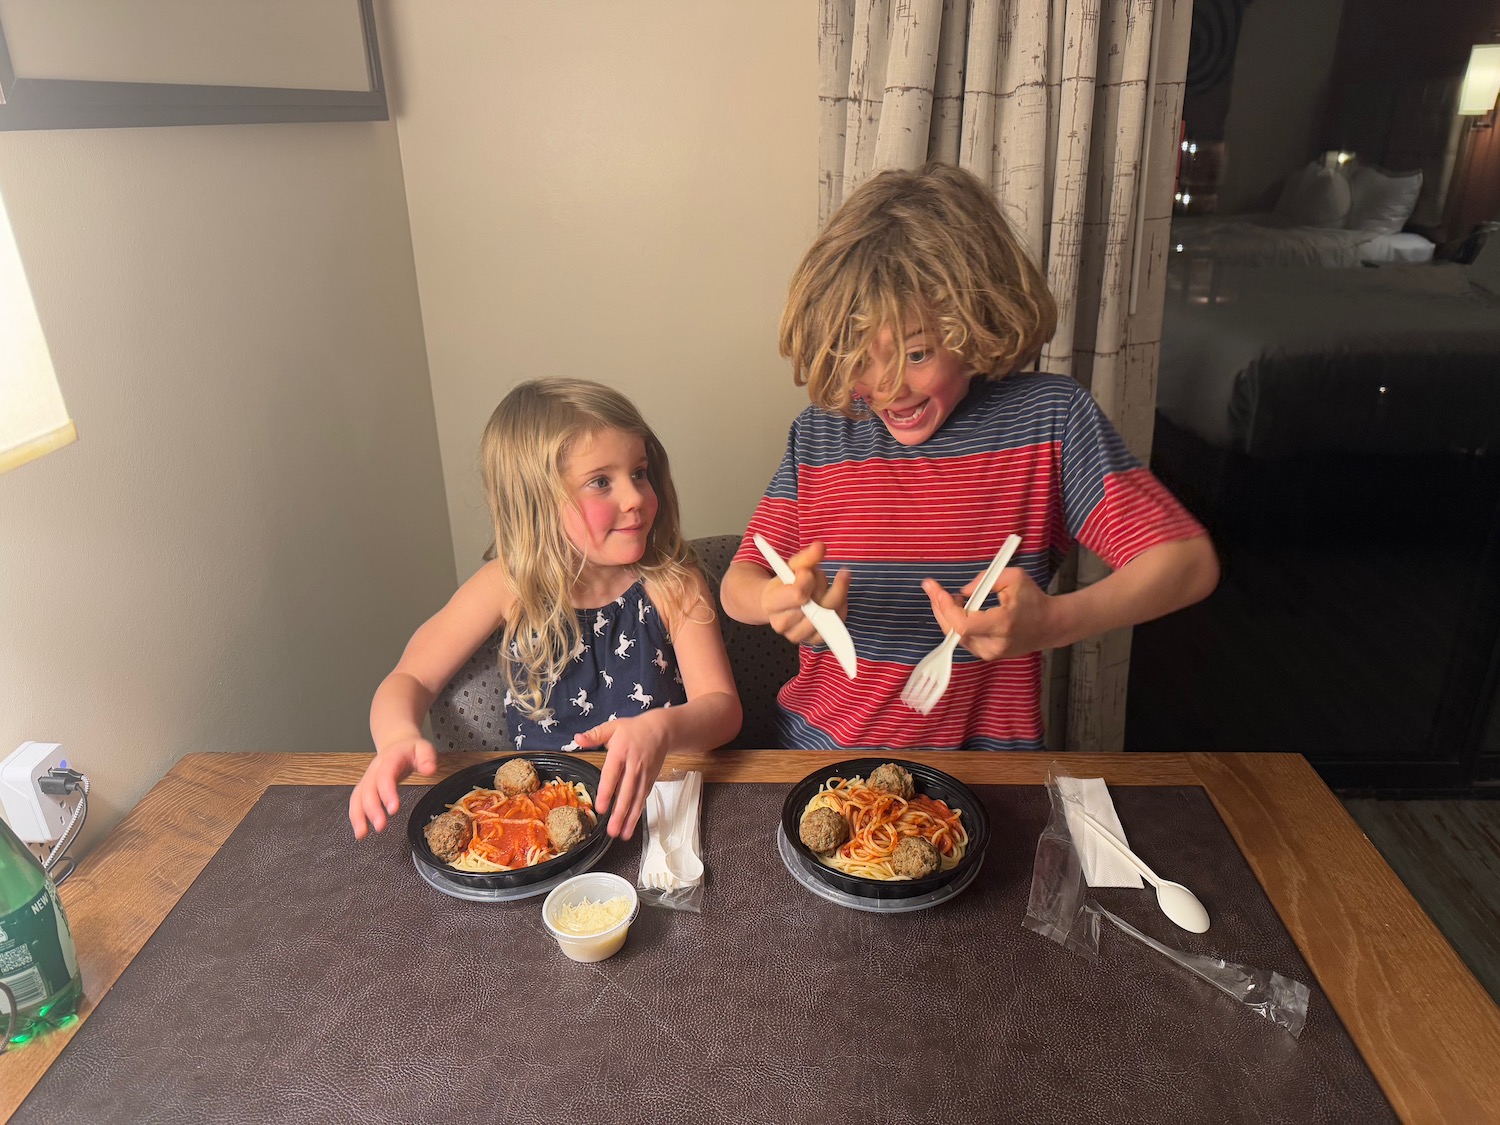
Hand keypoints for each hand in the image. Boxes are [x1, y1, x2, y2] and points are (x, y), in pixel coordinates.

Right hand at [349, 736, 437, 838]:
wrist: (397, 743)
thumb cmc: (411, 750)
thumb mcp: (423, 748)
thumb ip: (427, 758)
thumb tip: (430, 770)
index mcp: (390, 758)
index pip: (386, 775)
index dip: (387, 792)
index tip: (393, 809)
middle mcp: (375, 769)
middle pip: (369, 789)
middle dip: (373, 809)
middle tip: (381, 826)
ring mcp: (368, 778)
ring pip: (358, 796)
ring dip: (358, 816)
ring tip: (363, 834)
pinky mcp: (365, 787)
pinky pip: (356, 801)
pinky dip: (356, 817)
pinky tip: (361, 832)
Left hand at [575, 710, 670, 838]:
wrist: (662, 730)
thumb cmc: (634, 729)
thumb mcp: (612, 727)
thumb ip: (594, 735)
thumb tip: (577, 739)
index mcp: (621, 752)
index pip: (613, 775)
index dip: (607, 792)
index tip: (601, 808)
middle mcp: (633, 766)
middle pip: (627, 792)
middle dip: (620, 813)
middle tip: (612, 830)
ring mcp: (643, 775)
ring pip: (637, 799)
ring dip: (630, 818)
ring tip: (622, 834)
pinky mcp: (650, 781)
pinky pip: (643, 799)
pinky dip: (638, 813)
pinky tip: (631, 826)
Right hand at [759, 541, 852, 646]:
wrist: (778, 605)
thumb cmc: (785, 583)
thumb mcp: (792, 566)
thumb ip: (806, 557)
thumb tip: (821, 547)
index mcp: (771, 603)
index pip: (798, 594)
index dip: (809, 579)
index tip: (809, 570)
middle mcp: (782, 624)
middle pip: (817, 606)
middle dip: (824, 585)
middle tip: (821, 575)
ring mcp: (797, 635)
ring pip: (829, 617)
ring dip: (836, 596)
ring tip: (831, 585)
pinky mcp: (812, 641)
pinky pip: (836, 626)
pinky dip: (841, 609)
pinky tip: (838, 597)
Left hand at [921, 564, 1055, 660]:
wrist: (1050, 625)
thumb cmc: (1033, 599)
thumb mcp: (1014, 577)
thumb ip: (985, 580)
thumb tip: (962, 593)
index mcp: (1002, 625)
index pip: (962, 623)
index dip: (944, 607)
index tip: (934, 588)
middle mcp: (994, 644)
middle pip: (953, 631)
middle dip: (939, 608)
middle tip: (933, 589)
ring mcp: (990, 654)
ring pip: (955, 636)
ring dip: (946, 615)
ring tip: (948, 597)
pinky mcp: (987, 656)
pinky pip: (963, 639)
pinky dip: (955, 624)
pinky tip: (958, 609)